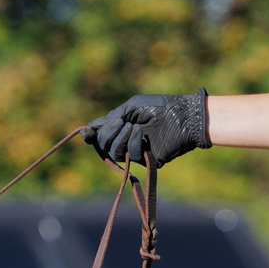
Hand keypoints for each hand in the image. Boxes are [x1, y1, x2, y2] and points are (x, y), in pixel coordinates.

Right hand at [80, 89, 211, 167]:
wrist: (183, 116)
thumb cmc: (159, 107)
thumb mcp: (131, 107)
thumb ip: (111, 118)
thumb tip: (90, 127)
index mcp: (121, 126)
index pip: (100, 134)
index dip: (90, 135)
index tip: (86, 132)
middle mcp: (126, 140)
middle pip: (103, 145)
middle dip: (107, 133)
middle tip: (121, 123)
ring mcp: (135, 151)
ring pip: (114, 153)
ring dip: (120, 138)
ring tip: (133, 127)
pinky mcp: (146, 160)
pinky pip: (130, 156)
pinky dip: (133, 144)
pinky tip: (142, 134)